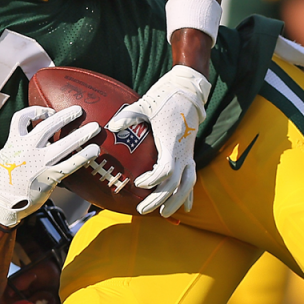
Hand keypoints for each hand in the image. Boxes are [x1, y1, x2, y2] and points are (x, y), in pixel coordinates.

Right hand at [0, 105, 100, 227]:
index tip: (48, 112)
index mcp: (15, 142)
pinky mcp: (49, 176)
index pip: (23, 118)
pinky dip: (84, 156)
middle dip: (66, 116)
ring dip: (81, 134)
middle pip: (49, 125)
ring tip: (94, 128)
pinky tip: (94, 151)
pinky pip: (71, 163)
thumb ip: (19, 146)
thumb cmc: (4, 180)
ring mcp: (40, 162)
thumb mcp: (6, 156)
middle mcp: (28, 148)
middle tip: (79, 110)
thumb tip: (35, 139)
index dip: (37, 111)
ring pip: (64, 143)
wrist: (2, 202)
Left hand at [105, 65, 210, 216]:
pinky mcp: (191, 154)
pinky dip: (190, 194)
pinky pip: (193, 178)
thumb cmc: (164, 96)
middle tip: (142, 210)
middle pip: (175, 184)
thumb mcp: (144, 104)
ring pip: (188, 185)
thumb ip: (129, 117)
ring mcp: (189, 153)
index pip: (165, 170)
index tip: (138, 182)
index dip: (152, 180)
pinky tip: (187, 208)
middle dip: (159, 199)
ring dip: (177, 201)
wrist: (189, 89)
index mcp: (171, 142)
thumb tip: (111, 126)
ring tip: (165, 215)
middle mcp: (183, 151)